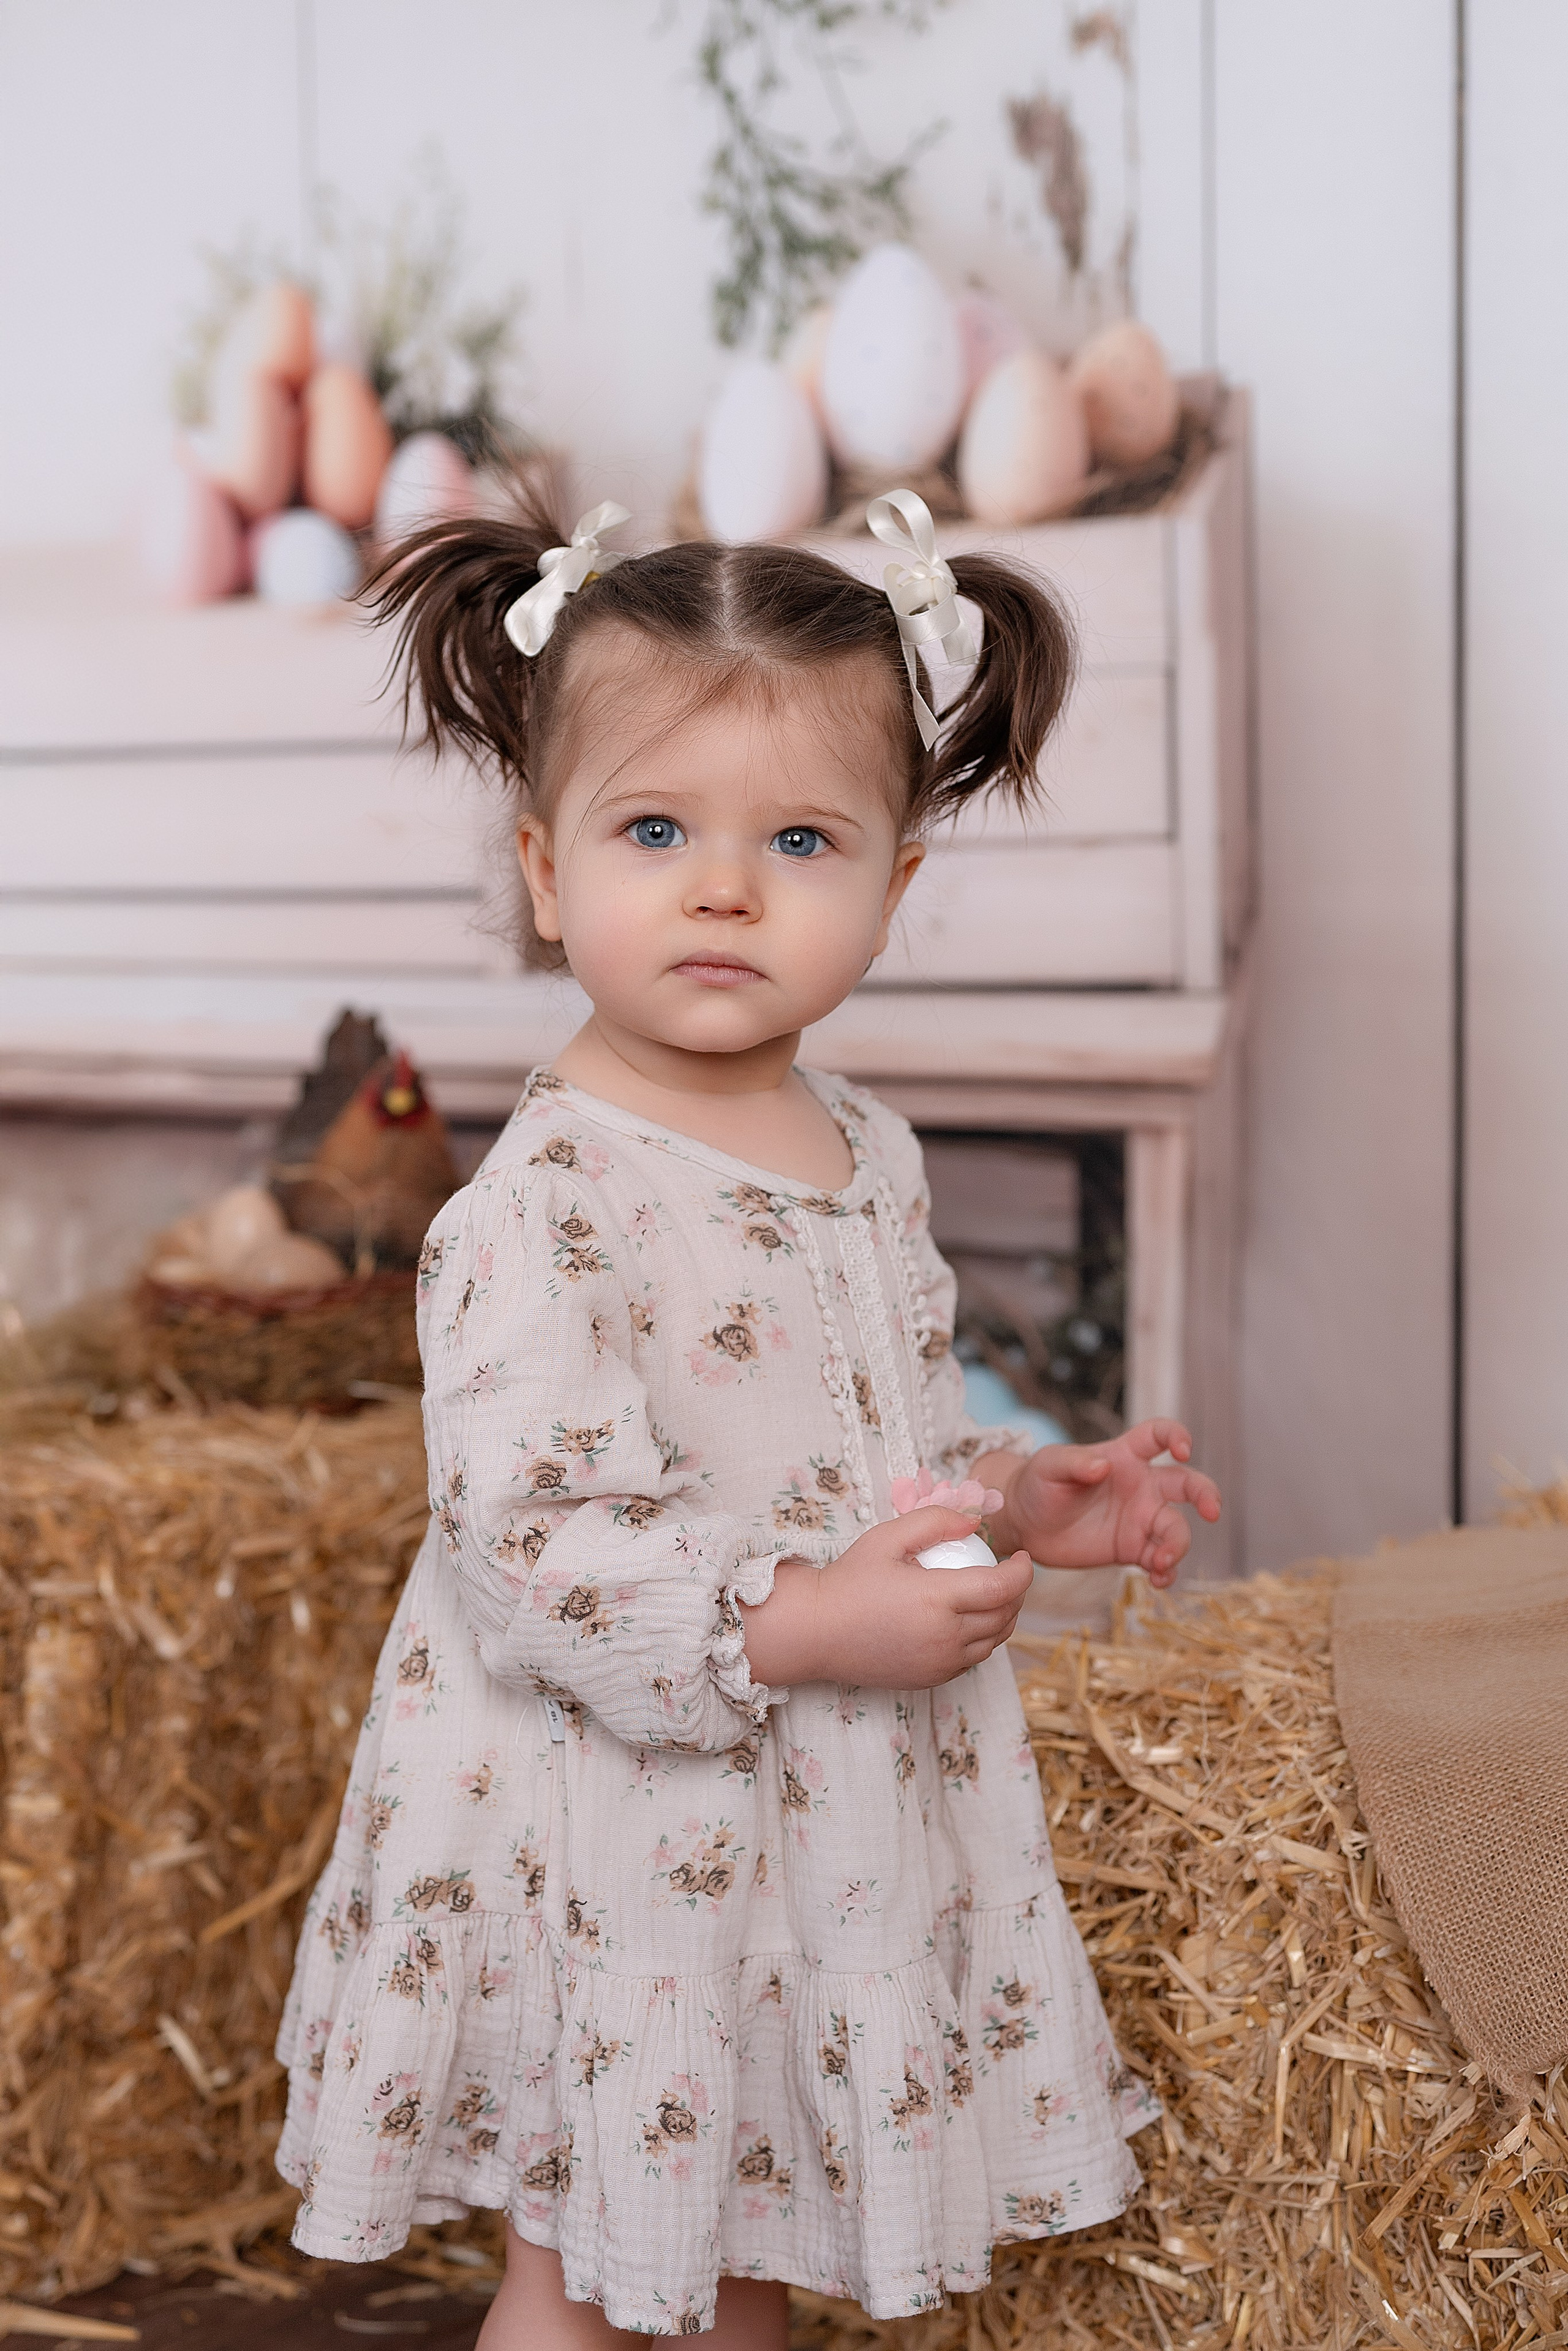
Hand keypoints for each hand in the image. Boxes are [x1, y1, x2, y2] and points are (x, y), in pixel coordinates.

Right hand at [738, 1507, 1033, 1689]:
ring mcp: (940, 1663)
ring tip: (994, 1594)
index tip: (1022, 1556)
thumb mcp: (887, 1537)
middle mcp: (944, 1637)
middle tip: (1010, 1572)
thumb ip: (934, 1521)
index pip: (1002, 1587)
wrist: (815, 1631)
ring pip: (993, 1642)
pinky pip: (972, 1659)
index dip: (1023, 1572)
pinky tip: (967, 1619)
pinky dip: (981, 1639)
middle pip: (1005, 1616)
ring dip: (1004, 1617)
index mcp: (936, 1599)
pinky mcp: (931, 1679)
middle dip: (1018, 1593)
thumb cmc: (849, 1580)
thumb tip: (974, 1520)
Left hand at [982, 1420, 1220, 1589]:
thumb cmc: (1037, 1483)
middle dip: (1206, 1494)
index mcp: (1124, 1456)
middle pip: (1187, 1484)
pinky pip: (1160, 1560)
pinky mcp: (1132, 1549)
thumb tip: (1104, 1467)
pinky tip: (1158, 1580)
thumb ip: (1075, 1462)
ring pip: (1176, 1529)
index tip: (1184, 1450)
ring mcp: (1140, 1519)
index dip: (1177, 1436)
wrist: (1023, 1523)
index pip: (1159, 1435)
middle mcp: (1141, 1486)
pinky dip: (1167, 1572)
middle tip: (1211, 1512)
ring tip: (1161, 1562)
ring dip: (1178, 1545)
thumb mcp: (1049, 1466)